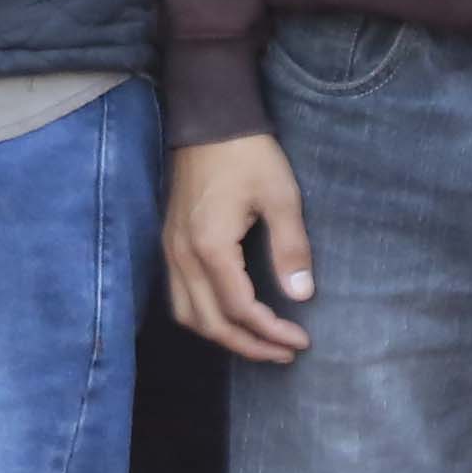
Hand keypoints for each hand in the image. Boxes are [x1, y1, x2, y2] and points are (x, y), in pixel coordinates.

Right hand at [164, 135, 317, 360]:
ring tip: (258, 342)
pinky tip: (229, 316)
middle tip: (284, 352)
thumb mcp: (281, 196)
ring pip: (188, 315)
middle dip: (249, 345)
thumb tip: (301, 295)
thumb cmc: (248, 154)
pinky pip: (180, 296)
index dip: (271, 332)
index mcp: (211, 246)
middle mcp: (183, 255)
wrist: (209, 119)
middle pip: (210, 323)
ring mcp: (171, 250)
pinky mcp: (170, 243)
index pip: (239, 309)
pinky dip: (204, 317)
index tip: (301, 340)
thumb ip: (290, 247)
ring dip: (222, 336)